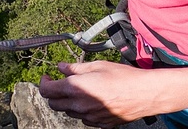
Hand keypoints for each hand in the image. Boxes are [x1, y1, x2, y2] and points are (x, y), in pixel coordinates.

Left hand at [38, 59, 153, 127]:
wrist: (143, 94)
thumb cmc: (123, 77)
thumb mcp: (98, 66)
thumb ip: (76, 68)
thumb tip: (61, 67)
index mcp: (76, 88)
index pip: (47, 91)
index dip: (44, 83)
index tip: (48, 77)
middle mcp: (79, 106)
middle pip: (54, 104)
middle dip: (54, 93)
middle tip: (61, 83)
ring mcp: (89, 117)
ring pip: (68, 112)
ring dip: (68, 102)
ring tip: (80, 90)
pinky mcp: (99, 124)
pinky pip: (83, 119)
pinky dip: (82, 110)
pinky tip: (92, 100)